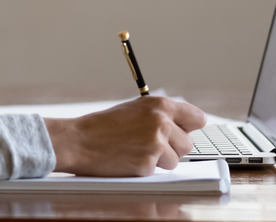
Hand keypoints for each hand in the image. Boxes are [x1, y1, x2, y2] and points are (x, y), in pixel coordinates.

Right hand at [43, 96, 206, 176]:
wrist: (79, 140)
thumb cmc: (103, 125)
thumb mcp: (135, 109)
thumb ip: (160, 115)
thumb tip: (182, 126)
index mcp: (159, 105)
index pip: (196, 118)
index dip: (188, 127)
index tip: (182, 132)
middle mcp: (161, 122)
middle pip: (188, 143)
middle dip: (173, 148)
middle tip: (150, 145)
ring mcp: (156, 144)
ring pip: (176, 160)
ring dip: (160, 160)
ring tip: (136, 150)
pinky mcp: (148, 163)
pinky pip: (158, 171)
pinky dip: (146, 168)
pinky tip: (129, 159)